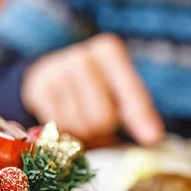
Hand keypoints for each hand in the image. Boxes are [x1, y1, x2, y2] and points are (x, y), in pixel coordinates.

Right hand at [22, 33, 163, 145]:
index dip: (142, 119)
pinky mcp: (37, 89)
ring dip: (84, 133)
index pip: (131, 93)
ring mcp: (56, 72)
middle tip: (101, 123)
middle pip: (102, 117)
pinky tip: (65, 117)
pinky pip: (58, 129)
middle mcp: (82, 57)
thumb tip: (153, 137)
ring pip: (80, 127)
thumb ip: (138, 113)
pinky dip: (64, 132)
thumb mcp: (121, 91)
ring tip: (82, 118)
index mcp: (109, 51)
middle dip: (103, 129)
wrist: (52, 73)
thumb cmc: (97, 87)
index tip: (153, 138)